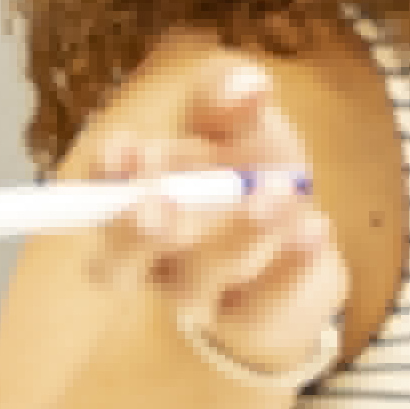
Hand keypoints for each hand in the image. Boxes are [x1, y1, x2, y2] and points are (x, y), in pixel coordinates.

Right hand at [81, 60, 342, 381]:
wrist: (303, 235)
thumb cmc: (250, 166)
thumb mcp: (238, 121)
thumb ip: (229, 97)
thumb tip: (248, 86)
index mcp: (133, 199)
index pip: (93, 198)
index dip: (104, 178)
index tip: (126, 150)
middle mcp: (151, 259)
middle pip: (114, 266)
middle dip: (132, 233)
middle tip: (159, 203)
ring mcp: (199, 296)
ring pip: (195, 285)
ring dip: (232, 238)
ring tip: (275, 191)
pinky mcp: (252, 322)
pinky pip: (263, 306)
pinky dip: (290, 267)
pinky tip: (315, 228)